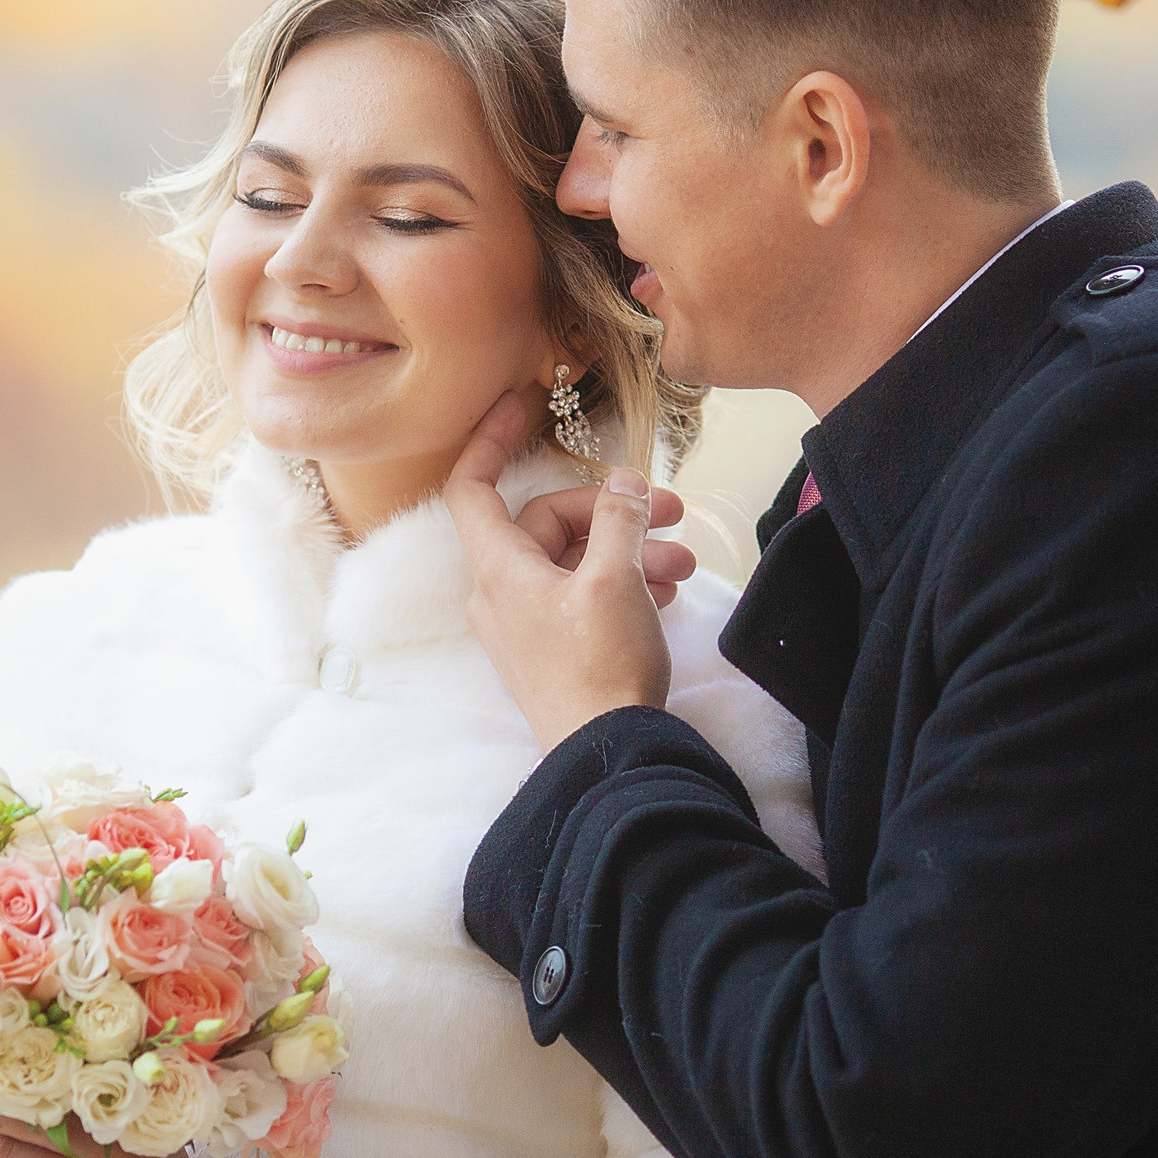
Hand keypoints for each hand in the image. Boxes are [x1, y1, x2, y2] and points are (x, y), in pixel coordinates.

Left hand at [444, 389, 683, 751]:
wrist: (609, 756)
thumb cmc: (602, 666)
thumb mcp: (616, 580)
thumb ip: (620, 519)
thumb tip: (624, 483)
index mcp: (498, 569)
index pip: (473, 486)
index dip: (492, 437)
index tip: (523, 401)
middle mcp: (500, 594)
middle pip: (547, 521)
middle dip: (612, 511)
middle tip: (671, 511)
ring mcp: (526, 626)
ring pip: (574, 560)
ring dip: (629, 550)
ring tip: (683, 566)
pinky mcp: (553, 651)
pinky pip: (581, 596)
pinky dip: (621, 584)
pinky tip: (665, 594)